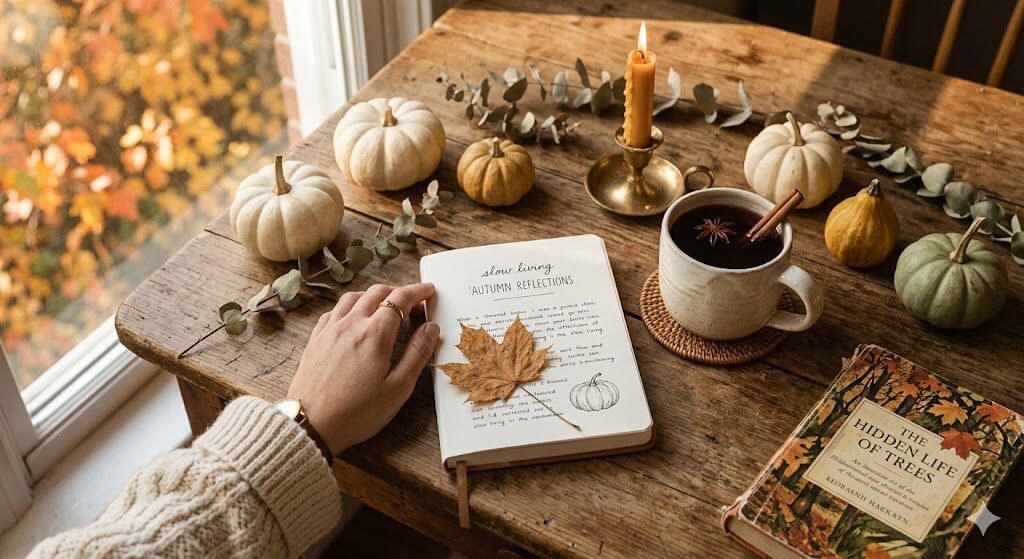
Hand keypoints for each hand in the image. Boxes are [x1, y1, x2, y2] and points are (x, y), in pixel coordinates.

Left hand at [288, 283, 437, 454]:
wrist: (310, 425)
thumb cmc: (356, 413)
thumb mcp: (398, 388)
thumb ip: (417, 354)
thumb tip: (431, 328)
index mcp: (375, 334)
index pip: (401, 298)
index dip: (418, 291)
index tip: (429, 291)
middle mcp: (351, 324)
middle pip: (378, 291)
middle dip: (399, 291)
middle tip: (413, 304)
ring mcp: (330, 329)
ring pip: (354, 296)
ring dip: (374, 295)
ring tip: (386, 307)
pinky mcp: (316, 339)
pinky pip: (335, 310)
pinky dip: (351, 306)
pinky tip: (355, 318)